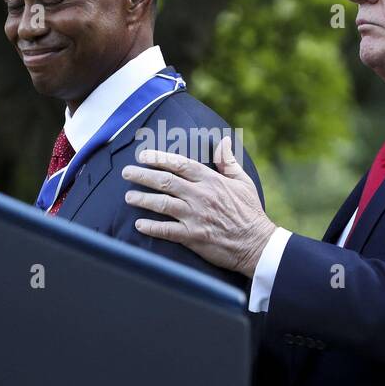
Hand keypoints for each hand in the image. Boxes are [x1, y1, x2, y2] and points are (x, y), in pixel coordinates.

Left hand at [121, 136, 276, 276]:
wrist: (257, 244)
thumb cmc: (250, 213)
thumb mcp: (243, 182)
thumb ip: (228, 161)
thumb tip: (223, 141)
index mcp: (211, 181)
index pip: (180, 164)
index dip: (159, 158)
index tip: (143, 156)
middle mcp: (200, 196)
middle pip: (165, 182)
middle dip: (142, 175)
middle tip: (126, 173)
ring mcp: (196, 217)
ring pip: (162, 204)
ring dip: (142, 199)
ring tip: (128, 197)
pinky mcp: (193, 237)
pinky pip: (167, 230)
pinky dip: (151, 227)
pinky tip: (139, 224)